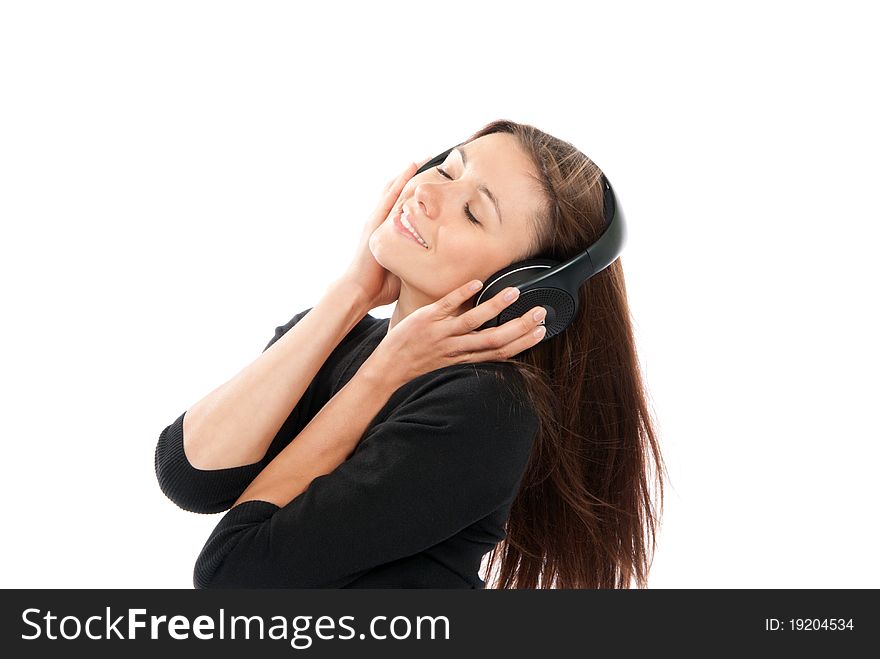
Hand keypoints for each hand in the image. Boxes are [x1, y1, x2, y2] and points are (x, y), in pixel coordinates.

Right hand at [339, 157, 431, 308]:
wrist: (359, 291)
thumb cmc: (380, 286)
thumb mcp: (405, 268)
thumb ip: (417, 259)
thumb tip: (440, 262)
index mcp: (387, 230)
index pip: (403, 205)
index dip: (416, 191)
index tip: (434, 179)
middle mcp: (381, 221)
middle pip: (398, 191)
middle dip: (414, 176)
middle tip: (434, 159)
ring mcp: (378, 219)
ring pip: (395, 188)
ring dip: (409, 172)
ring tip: (427, 156)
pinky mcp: (376, 221)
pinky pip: (391, 195)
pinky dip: (402, 180)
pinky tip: (412, 167)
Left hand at [366, 279, 547, 385]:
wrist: (386, 372)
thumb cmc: (416, 367)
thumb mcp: (447, 365)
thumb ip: (467, 353)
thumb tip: (487, 341)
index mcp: (463, 359)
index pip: (499, 352)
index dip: (523, 342)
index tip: (540, 330)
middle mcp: (455, 348)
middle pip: (494, 338)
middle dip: (519, 325)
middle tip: (539, 312)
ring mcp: (440, 333)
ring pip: (473, 320)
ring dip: (496, 306)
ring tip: (514, 292)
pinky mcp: (425, 320)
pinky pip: (446, 305)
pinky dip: (462, 294)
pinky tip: (477, 283)